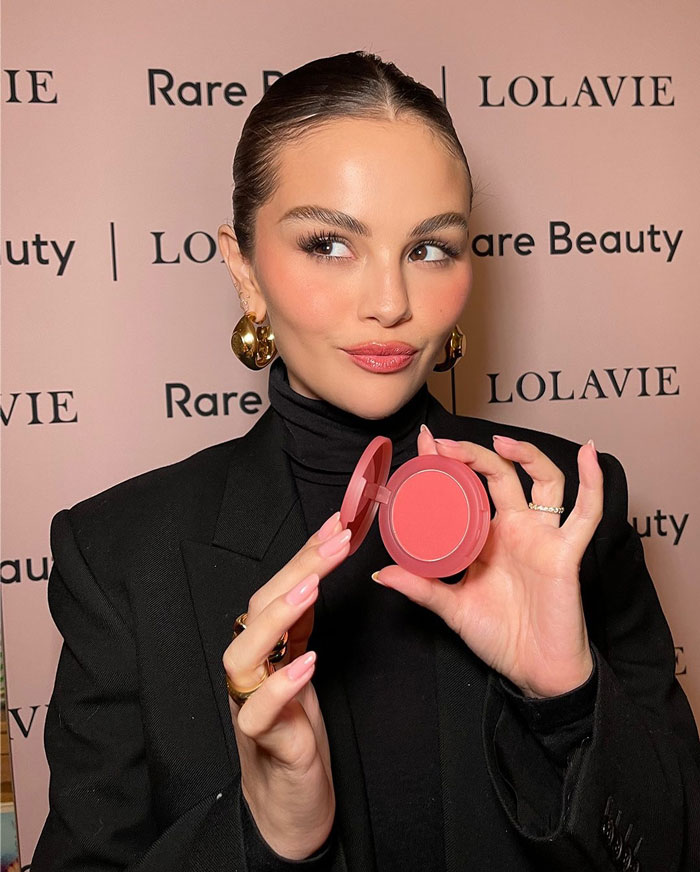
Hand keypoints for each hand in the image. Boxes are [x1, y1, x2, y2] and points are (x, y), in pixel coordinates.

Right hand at [222, 511, 350, 859]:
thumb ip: (303, 626)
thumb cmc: (296, 731)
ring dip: (278, 618)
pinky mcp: (262, 743)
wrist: (287, 806)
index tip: (339, 521)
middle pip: (261, 609)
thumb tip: (318, 572)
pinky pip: (259, 713)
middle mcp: (251, 669)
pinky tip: (307, 662)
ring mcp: (250, 705)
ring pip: (245, 654)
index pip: (282, 588)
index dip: (307, 553)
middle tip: (337, 538)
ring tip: (311, 588)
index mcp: (266, 648)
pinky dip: (281, 686)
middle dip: (299, 569)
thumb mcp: (304, 667)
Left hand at [373, 428, 603, 698]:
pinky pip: (587, 513)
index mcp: (485, 536)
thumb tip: (381, 573)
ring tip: (502, 442)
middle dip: (472, 454)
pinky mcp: (565, 552)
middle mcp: (514, 528)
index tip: (424, 440)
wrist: (534, 672)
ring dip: (526, 455)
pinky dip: (593, 482)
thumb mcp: (452, 608)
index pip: (466, 488)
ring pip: (542, 481)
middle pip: (498, 475)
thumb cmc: (499, 637)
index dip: (447, 462)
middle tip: (444, 444)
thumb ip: (421, 588)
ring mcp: (541, 537)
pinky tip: (590, 454)